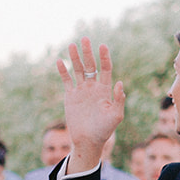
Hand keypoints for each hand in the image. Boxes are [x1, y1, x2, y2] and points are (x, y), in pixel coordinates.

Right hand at [56, 37, 125, 167]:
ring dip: (75, 57)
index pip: (105, 68)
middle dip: (88, 52)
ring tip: (72, 44)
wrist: (88, 140)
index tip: (102, 46)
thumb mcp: (116, 116)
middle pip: (90, 65)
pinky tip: (60, 60)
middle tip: (85, 38)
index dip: (104, 57)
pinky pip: (66, 80)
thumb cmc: (104, 130)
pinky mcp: (70, 96)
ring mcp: (81, 90)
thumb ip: (119, 99)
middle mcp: (93, 87)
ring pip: (77, 70)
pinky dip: (63, 71)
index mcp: (105, 89)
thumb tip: (120, 83)